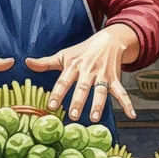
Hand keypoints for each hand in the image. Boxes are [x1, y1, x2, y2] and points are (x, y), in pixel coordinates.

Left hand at [25, 24, 139, 121]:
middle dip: (78, 101)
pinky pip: (122, 92)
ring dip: (98, 104)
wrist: (110, 39)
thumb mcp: (64, 55)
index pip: (64, 80)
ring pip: (101, 91)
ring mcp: (103, 75)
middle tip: (73, 115)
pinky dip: (127, 103)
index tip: (51, 106)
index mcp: (74, 65)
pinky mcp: (115, 79)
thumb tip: (26, 62)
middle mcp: (88, 70)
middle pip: (82, 87)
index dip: (58, 93)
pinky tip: (132, 115)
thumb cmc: (83, 51)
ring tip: (94, 118)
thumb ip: (45, 62)